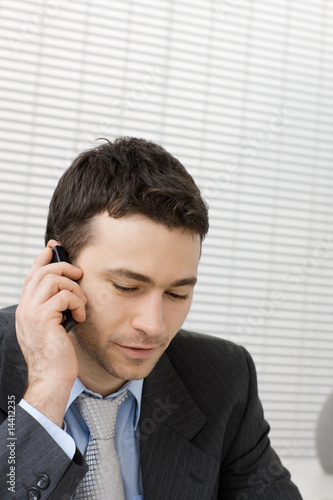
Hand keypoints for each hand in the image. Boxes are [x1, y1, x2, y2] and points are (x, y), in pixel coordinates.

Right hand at [15, 240, 86, 425]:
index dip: (43, 258)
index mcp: (26, 308)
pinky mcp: (44, 319)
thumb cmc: (56, 355)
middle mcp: (25, 308)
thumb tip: (68, 290)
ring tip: (81, 304)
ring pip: (54, 280)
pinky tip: (80, 317)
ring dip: (74, 288)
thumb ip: (54, 308)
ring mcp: (32, 313)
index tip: (54, 247)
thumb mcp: (53, 326)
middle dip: (65, 268)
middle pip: (43, 271)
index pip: (32, 275)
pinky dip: (78, 303)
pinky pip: (64, 296)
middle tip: (79, 275)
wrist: (52, 378)